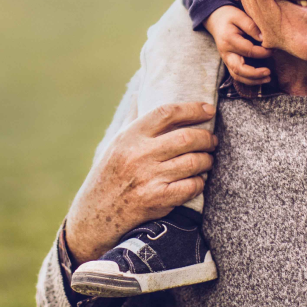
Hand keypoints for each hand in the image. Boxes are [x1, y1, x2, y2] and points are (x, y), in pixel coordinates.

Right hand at [65, 102, 216, 263]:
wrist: (94, 216)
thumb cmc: (108, 175)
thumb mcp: (116, 142)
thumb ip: (132, 118)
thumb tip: (142, 91)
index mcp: (130, 136)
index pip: (166, 113)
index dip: (191, 109)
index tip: (208, 109)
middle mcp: (139, 154)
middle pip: (186, 137)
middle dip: (206, 138)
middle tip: (212, 140)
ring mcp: (149, 178)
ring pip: (193, 162)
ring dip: (207, 160)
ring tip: (208, 159)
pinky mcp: (157, 200)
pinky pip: (190, 187)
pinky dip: (200, 182)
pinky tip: (198, 180)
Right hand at [204, 5, 271, 84]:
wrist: (215, 19)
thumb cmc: (229, 16)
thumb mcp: (239, 16)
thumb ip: (251, 26)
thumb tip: (264, 39)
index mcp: (228, 40)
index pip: (248, 50)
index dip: (262, 52)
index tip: (273, 49)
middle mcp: (225, 52)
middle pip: (239, 69)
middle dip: (255, 73)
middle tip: (269, 72)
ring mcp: (225, 59)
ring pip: (237, 75)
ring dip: (252, 80)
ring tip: (267, 79)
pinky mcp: (228, 62)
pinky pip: (237, 75)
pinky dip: (248, 80)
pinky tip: (260, 79)